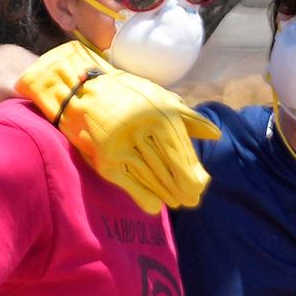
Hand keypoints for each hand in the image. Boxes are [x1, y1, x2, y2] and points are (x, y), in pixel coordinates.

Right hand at [13, 41, 217, 213]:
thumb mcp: (159, 98)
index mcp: (157, 113)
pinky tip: (154, 205)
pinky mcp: (104, 156)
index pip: (178, 148)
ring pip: (149, 174)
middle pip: (166, 164)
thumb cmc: (126, 94)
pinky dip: (142, 195)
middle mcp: (140, 128)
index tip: (201, 185)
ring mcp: (120, 143)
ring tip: (178, 202)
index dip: (190, 169)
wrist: (80, 89)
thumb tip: (215, 134)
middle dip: (181, 185)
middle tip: (192, 199)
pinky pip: (127, 181)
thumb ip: (187, 117)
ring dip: (165, 192)